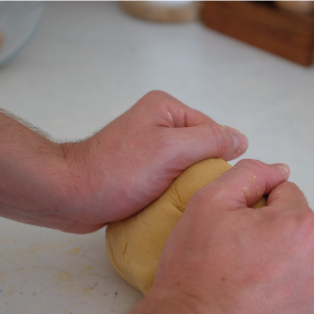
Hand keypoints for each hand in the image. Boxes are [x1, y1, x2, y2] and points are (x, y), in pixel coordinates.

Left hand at [62, 90, 247, 231]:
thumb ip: (210, 141)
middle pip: (203, 151)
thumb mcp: (171, 150)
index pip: (215, 133)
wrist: (70, 196)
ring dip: (188, 187)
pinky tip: (168, 206)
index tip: (206, 182)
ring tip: (178, 202)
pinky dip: (174, 194)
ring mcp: (149, 147)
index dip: (217, 159)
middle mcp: (158, 123)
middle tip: (191, 194)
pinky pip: (172, 181)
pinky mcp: (141, 170)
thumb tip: (242, 140)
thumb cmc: (116, 172)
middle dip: (202, 174)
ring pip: (188, 169)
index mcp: (167, 107)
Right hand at [147, 159, 313, 313]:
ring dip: (283, 267)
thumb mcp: (208, 203)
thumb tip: (278, 169)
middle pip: (299, 231)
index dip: (256, 206)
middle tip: (236, 258)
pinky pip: (307, 299)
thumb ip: (248, 174)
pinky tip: (259, 305)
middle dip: (273, 237)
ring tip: (246, 284)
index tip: (235, 228)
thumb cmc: (196, 273)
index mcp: (301, 225)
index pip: (286, 195)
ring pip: (304, 265)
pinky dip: (288, 299)